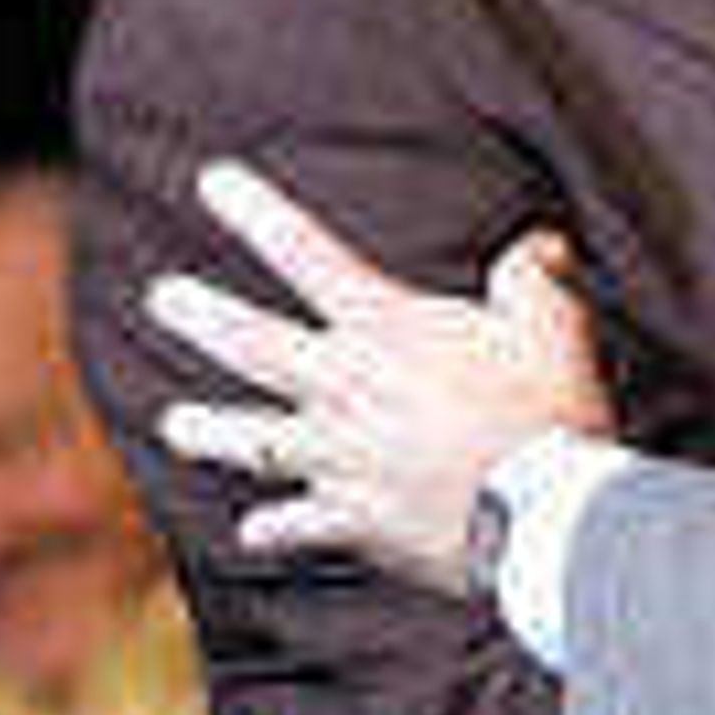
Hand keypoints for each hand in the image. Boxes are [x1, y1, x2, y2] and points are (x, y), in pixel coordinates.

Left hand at [145, 161, 611, 587]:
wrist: (543, 518)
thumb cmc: (550, 413)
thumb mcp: (553, 322)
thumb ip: (532, 275)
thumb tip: (537, 244)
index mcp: (386, 331)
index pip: (307, 255)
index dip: (256, 213)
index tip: (210, 180)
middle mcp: (346, 391)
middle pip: (252, 345)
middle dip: (200, 315)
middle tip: (160, 297)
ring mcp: (343, 460)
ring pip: (253, 440)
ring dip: (207, 431)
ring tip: (174, 424)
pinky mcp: (356, 522)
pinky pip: (299, 525)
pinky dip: (273, 529)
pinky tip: (252, 534)